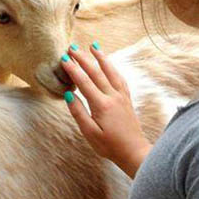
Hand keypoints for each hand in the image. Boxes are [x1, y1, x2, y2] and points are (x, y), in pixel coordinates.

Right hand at [60, 42, 151, 176]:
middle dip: (83, 58)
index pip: (84, 82)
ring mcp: (122, 96)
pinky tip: (109, 64)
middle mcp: (113, 97)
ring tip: (93, 46)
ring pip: (111, 71)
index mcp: (102, 105)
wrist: (133, 151)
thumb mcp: (89, 133)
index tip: (64, 58)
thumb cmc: (109, 146)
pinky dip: (113, 68)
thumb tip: (68, 94)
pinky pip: (120, 78)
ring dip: (101, 58)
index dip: (73, 69)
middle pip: (97, 72)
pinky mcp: (127, 99)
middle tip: (72, 47)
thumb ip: (78, 112)